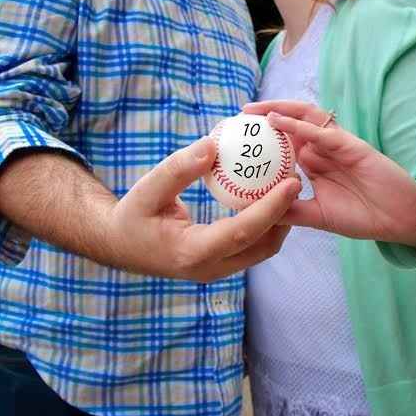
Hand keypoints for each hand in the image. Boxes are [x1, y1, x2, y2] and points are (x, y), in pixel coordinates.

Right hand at [109, 136, 300, 280]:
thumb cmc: (132, 214)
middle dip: (285, 215)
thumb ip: (178, 169)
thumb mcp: (147, 188)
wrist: (120, 244)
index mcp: (192, 252)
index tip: (291, 181)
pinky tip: (270, 197)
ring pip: (262, 250)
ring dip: (280, 221)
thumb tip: (213, 144)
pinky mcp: (221, 264)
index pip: (242, 231)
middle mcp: (210, 268)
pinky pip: (253, 247)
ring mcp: (217, 270)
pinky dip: (267, 224)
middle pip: (262, 246)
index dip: (271, 208)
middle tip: (295, 179)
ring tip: (288, 186)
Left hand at [243, 101, 415, 251]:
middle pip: (290, 123)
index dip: (263, 138)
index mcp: (314, 163)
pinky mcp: (351, 145)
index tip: (238, 139)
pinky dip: (298, 124)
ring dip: (279, 110)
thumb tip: (255, 211)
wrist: (400, 221)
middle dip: (265, 116)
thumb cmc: (363, 216)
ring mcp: (337, 144)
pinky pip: (321, 132)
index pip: (284, 143)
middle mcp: (323, 149)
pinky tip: (278, 121)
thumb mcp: (317, 216)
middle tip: (240, 116)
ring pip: (304, 118)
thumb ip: (290, 210)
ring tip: (254, 110)